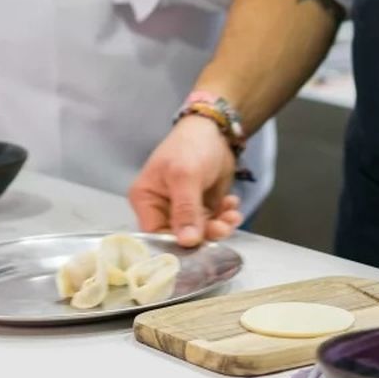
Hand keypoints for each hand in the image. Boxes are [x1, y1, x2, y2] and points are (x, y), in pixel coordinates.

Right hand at [129, 116, 244, 246]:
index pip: (154, 234)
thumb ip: (185, 210)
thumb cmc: (191, 146)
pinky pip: (213, 223)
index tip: (197, 248)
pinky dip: (225, 217)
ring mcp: (183, 209)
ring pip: (200, 233)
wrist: (216, 129)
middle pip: (179, 237)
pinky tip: (232, 204)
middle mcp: (162, 208)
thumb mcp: (185, 176)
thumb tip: (187, 242)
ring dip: (219, 227)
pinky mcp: (202, 207)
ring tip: (232, 215)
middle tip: (223, 227)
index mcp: (146, 199)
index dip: (175, 245)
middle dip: (204, 235)